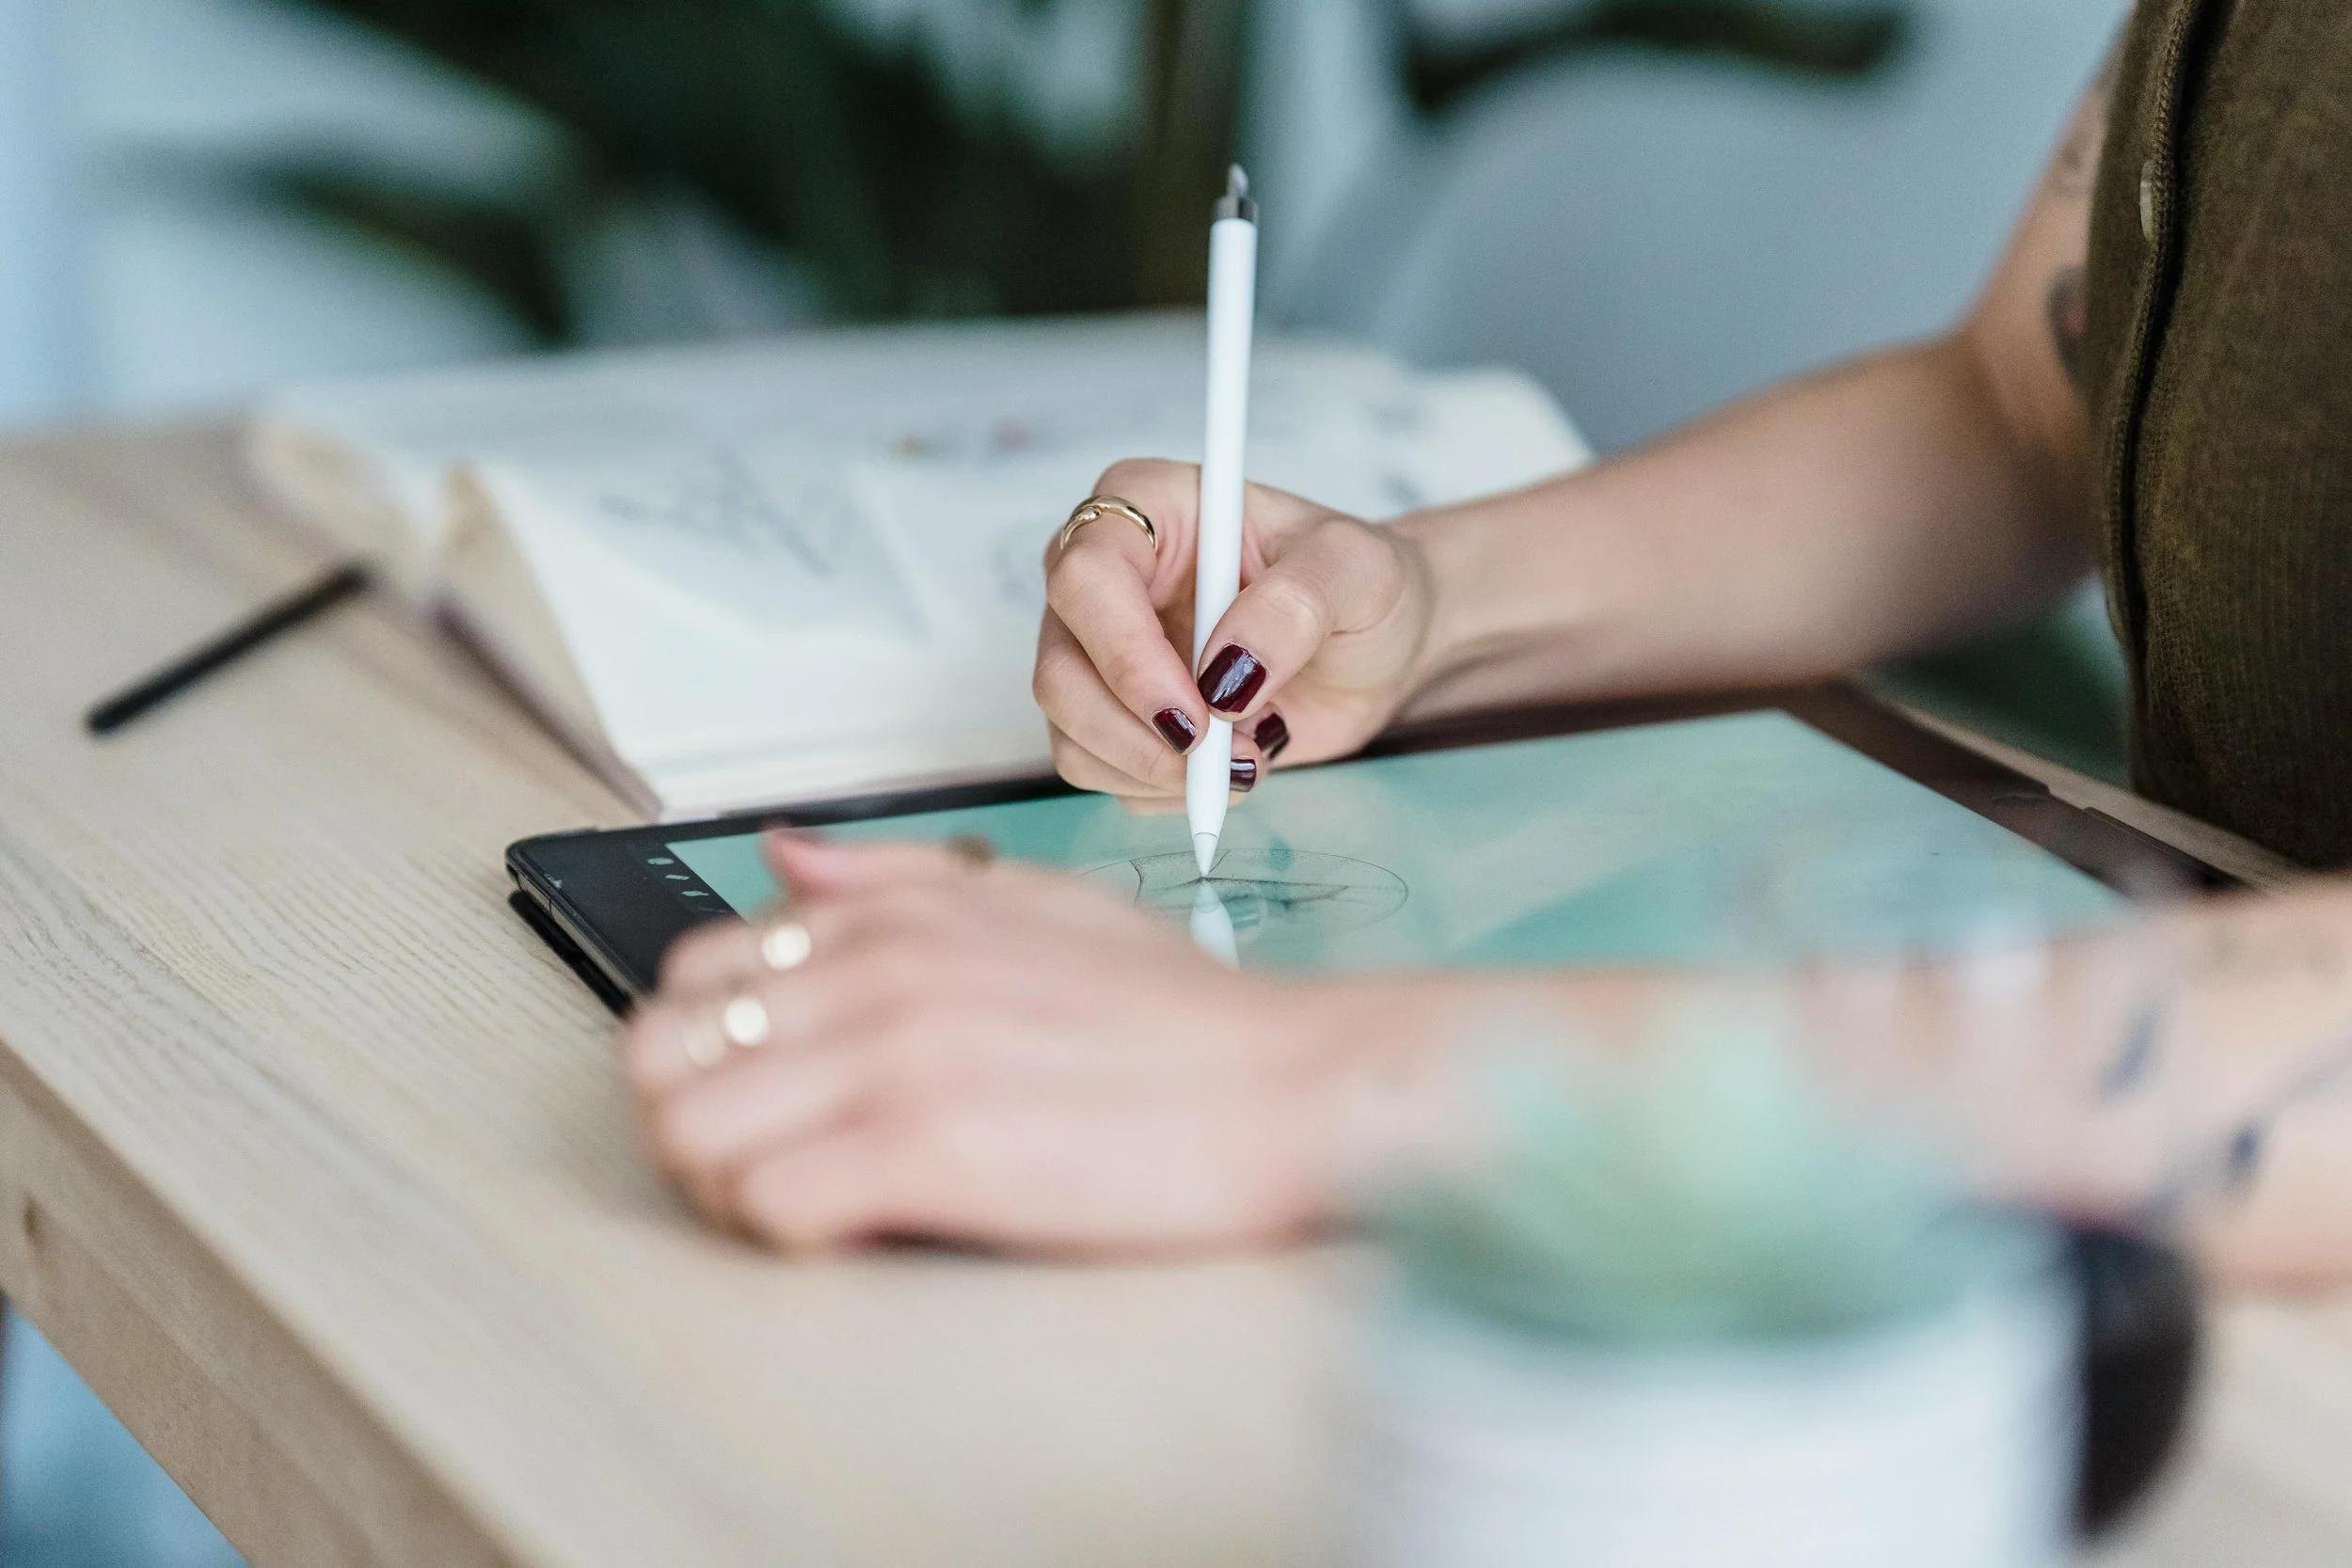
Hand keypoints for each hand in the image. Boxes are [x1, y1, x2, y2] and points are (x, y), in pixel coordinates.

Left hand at [621, 833, 1424, 1254]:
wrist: (1298, 1084)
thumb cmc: (1185, 1020)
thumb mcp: (1040, 906)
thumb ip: (901, 881)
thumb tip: (786, 858)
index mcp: (897, 917)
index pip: (696, 969)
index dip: (708, 1047)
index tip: (766, 1095)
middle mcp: (880, 972)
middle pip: (663, 1053)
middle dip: (690, 1119)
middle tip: (764, 1161)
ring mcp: (900, 1057)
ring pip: (689, 1132)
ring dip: (725, 1186)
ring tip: (808, 1203)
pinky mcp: (932, 1151)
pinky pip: (768, 1205)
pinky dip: (790, 1235)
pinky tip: (858, 1231)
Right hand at [1035, 457, 1435, 809]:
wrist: (1379, 644)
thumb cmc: (1362, 584)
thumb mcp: (1357, 570)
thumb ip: (1296, 605)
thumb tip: (1227, 672)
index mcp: (1146, 506)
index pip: (1085, 578)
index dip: (1125, 655)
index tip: (1197, 710)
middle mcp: (1106, 577)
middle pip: (1059, 671)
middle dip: (1137, 734)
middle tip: (1223, 756)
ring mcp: (1101, 651)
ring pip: (1070, 732)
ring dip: (1155, 769)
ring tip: (1249, 754)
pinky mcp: (1116, 713)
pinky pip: (1101, 771)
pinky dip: (1163, 791)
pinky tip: (1230, 766)